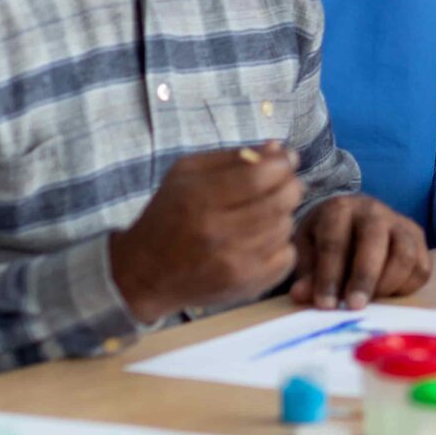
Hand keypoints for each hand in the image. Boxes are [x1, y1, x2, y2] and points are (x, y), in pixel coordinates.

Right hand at [109, 145, 302, 322]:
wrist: (145, 273)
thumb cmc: (168, 215)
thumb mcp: (186, 174)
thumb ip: (232, 157)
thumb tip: (278, 148)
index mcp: (200, 198)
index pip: (260, 176)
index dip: (282, 163)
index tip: (285, 159)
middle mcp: (218, 232)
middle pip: (280, 201)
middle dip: (290, 185)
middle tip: (283, 183)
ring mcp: (234, 264)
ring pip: (285, 227)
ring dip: (282, 215)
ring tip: (264, 213)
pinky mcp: (245, 286)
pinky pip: (286, 257)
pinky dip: (281, 244)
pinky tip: (262, 239)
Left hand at [291, 195, 432, 309]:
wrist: (352, 217)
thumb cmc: (325, 236)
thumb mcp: (308, 249)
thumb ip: (307, 272)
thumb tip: (302, 295)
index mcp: (339, 209)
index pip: (334, 241)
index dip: (329, 275)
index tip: (325, 305)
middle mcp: (373, 211)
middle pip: (374, 241)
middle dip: (364, 278)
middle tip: (354, 307)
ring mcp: (400, 223)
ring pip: (405, 254)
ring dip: (388, 283)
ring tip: (371, 302)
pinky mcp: (418, 239)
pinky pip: (421, 267)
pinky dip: (406, 287)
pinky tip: (387, 295)